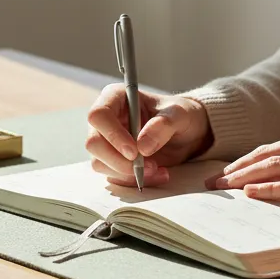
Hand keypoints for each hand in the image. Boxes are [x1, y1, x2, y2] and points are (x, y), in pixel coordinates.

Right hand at [86, 85, 211, 186]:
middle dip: (119, 161)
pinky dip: (134, 180)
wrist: (186, 133)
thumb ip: (164, 125)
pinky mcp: (111, 160)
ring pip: (100, 163)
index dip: (113, 135)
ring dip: (128, 173)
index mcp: (115, 97)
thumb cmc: (180, 116)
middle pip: (93, 143)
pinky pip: (113, 176)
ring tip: (158, 169)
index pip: (99, 115)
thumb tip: (143, 146)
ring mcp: (106, 141)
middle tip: (149, 166)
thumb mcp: (180, 115)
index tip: (134, 152)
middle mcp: (105, 119)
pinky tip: (156, 173)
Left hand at [209, 126, 279, 207]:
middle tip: (210, 183)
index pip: (271, 148)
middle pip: (266, 155)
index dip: (244, 161)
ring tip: (222, 188)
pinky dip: (270, 189)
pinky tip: (252, 194)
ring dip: (244, 178)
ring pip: (275, 166)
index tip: (222, 173)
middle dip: (235, 169)